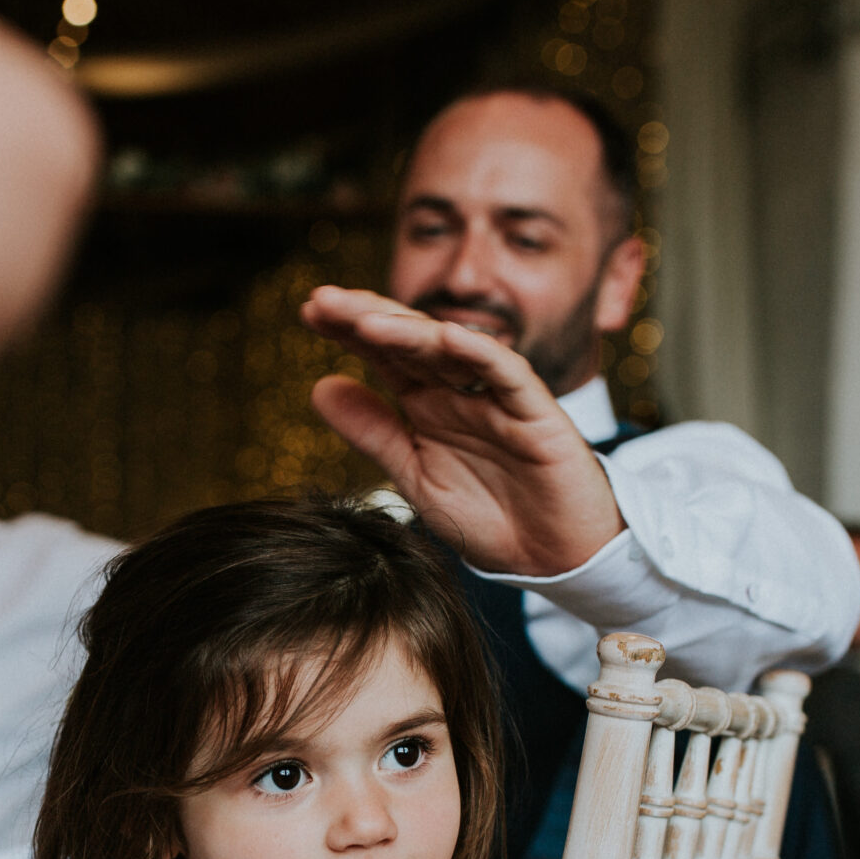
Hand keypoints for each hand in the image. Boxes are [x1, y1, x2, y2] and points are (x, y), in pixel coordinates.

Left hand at [298, 286, 622, 576]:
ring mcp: (497, 397)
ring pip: (451, 350)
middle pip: (410, 341)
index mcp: (428, 404)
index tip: (307, 312)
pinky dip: (481, 352)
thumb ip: (372, 431)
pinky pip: (509, 375)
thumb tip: (318, 385)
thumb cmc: (490, 516)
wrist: (552, 558)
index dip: (347, 331)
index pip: (384, 354)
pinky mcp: (536, 413)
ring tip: (365, 320)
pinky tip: (447, 336)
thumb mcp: (414, 475)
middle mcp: (460, 391)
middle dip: (366, 317)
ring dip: (409, 331)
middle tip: (321, 300)